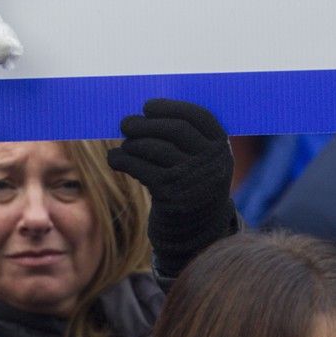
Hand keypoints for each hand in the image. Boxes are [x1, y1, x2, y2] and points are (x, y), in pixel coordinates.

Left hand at [107, 98, 235, 277]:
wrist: (194, 230)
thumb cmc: (190, 184)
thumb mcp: (200, 161)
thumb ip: (186, 137)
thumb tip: (143, 109)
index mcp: (221, 148)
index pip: (198, 116)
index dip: (170, 106)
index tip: (148, 106)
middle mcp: (212, 163)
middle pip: (174, 130)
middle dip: (145, 123)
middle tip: (126, 123)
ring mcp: (193, 180)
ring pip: (155, 148)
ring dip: (132, 142)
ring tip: (124, 145)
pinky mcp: (171, 197)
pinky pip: (140, 169)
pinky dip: (122, 160)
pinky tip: (114, 159)